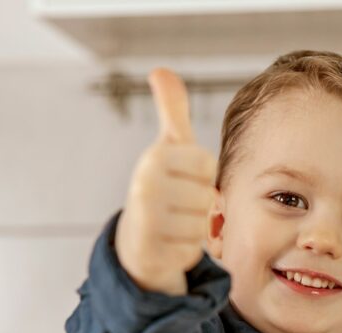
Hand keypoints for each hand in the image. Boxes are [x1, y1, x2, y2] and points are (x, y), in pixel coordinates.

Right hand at [115, 68, 219, 295]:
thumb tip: (160, 70)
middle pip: (206, 195)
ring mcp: (146, 221)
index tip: (181, 178)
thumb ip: (172, 109)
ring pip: (200, 225)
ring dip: (192, 229)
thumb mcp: (169, 147)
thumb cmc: (163, 187)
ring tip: (172, 224)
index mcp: (154, 158)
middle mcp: (145, 187)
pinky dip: (184, 251)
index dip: (200, 175)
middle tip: (176, 205)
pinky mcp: (151, 253)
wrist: (135, 240)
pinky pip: (192, 251)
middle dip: (197, 204)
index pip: (207, 164)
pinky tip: (168, 245)